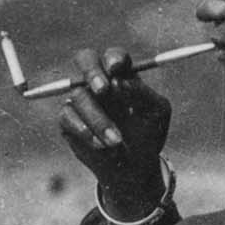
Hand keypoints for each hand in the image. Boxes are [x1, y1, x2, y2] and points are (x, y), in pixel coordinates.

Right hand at [56, 47, 171, 217]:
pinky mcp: (68, 120)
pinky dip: (85, 130)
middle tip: (103, 90)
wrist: (135, 168)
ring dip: (99, 119)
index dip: (113, 58)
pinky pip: (67, 117)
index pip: (113, 56)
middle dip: (92, 71)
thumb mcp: (156, 113)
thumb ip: (142, 94)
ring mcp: (81, 99)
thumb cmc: (148, 134)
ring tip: (117, 142)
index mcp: (122, 75)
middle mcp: (99, 82)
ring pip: (79, 95)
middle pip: (85, 59)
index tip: (117, 69)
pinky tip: (101, 145)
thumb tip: (120, 80)